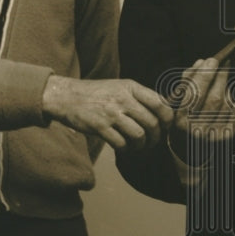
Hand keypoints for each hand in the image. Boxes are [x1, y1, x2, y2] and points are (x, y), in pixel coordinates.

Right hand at [42, 75, 172, 150]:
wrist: (67, 96)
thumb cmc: (97, 94)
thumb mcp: (120, 87)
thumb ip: (140, 96)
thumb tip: (165, 110)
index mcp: (131, 87)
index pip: (160, 103)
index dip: (167, 119)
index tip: (166, 127)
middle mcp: (123, 98)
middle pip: (152, 123)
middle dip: (156, 137)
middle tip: (152, 142)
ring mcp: (111, 113)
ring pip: (139, 135)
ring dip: (141, 145)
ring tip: (138, 146)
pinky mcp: (99, 127)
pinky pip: (121, 143)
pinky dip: (125, 149)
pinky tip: (123, 147)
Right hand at [169, 58, 234, 163]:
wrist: (191, 155)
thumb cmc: (182, 124)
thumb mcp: (176, 106)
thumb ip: (186, 83)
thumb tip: (200, 63)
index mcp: (180, 122)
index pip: (194, 94)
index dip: (203, 75)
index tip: (210, 60)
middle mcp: (197, 131)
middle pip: (213, 98)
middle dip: (219, 77)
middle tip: (222, 64)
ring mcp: (213, 137)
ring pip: (226, 105)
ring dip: (225, 88)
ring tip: (222, 81)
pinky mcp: (226, 139)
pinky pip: (234, 114)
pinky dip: (232, 102)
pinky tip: (227, 98)